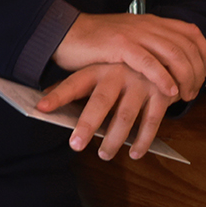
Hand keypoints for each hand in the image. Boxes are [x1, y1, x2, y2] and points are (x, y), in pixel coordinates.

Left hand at [37, 63, 174, 159]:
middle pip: (101, 101)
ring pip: (126, 115)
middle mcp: (119, 73)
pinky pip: (152, 120)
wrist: (165, 51)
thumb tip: (43, 100)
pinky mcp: (161, 93)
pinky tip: (134, 153)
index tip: (41, 108)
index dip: (58, 95)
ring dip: (114, 139)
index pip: (74, 82)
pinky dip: (143, 140)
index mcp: (99, 68)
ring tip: (104, 155)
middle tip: (76, 145)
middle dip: (87, 124)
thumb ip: (75, 85)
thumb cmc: (122, 67)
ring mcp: (141, 82)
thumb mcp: (100, 69)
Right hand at [53, 12, 205, 101]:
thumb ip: (149, 45)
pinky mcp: (120, 45)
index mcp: (152, 21)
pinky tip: (170, 91)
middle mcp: (148, 24)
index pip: (191, 33)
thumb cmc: (97, 42)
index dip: (204, 53)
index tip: (205, 73)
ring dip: (185, 76)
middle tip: (195, 91)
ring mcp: (135, 34)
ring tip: (186, 95)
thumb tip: (169, 65)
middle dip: (197, 71)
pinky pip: (149, 62)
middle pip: (186, 46)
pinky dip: (164, 77)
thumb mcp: (130, 38)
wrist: (66, 32)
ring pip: (173, 53)